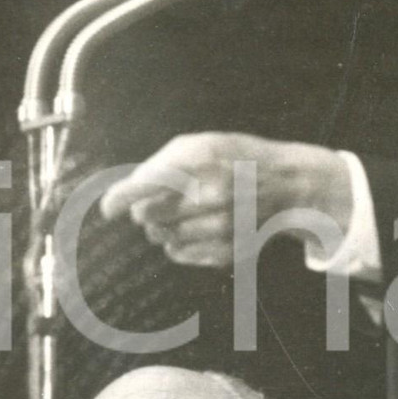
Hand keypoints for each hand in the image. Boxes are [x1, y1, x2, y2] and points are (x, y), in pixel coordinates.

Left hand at [99, 132, 352, 268]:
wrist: (289, 186)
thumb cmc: (236, 160)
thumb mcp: (201, 145)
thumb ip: (160, 164)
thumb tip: (124, 194)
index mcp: (203, 161)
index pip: (147, 184)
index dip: (120, 199)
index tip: (108, 209)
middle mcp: (213, 194)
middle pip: (147, 215)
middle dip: (146, 209)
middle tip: (161, 202)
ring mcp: (222, 226)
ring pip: (161, 237)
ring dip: (162, 227)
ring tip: (185, 213)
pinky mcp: (228, 250)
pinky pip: (179, 253)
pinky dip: (178, 243)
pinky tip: (196, 229)